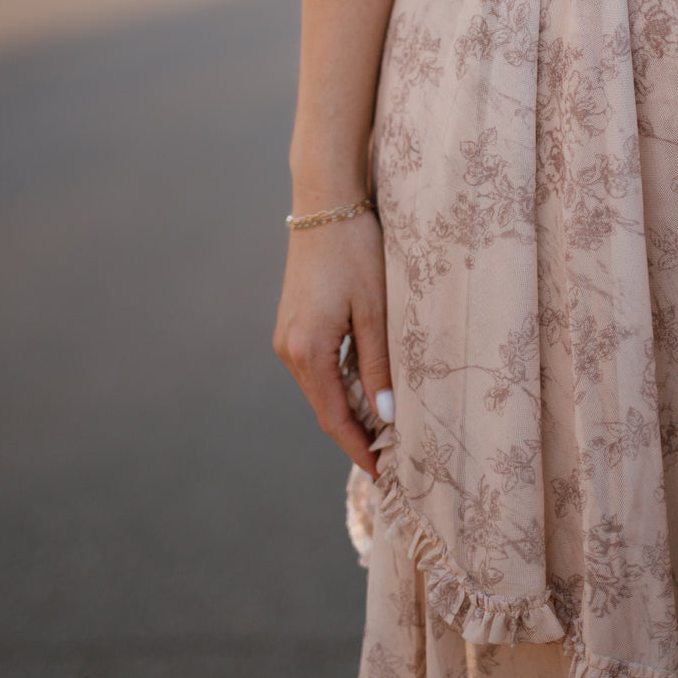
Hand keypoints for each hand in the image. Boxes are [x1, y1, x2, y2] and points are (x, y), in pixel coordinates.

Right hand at [272, 208, 391, 477]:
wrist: (326, 204)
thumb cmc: (356, 250)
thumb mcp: (377, 309)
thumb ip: (379, 365)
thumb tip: (386, 415)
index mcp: (308, 351)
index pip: (334, 418)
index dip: (359, 449)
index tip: (384, 473)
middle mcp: (289, 349)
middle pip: (325, 407)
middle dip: (355, 434)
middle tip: (391, 456)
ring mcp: (286, 336)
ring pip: (320, 388)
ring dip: (348, 408)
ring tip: (384, 427)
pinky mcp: (292, 323)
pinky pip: (316, 367)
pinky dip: (339, 383)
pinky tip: (365, 387)